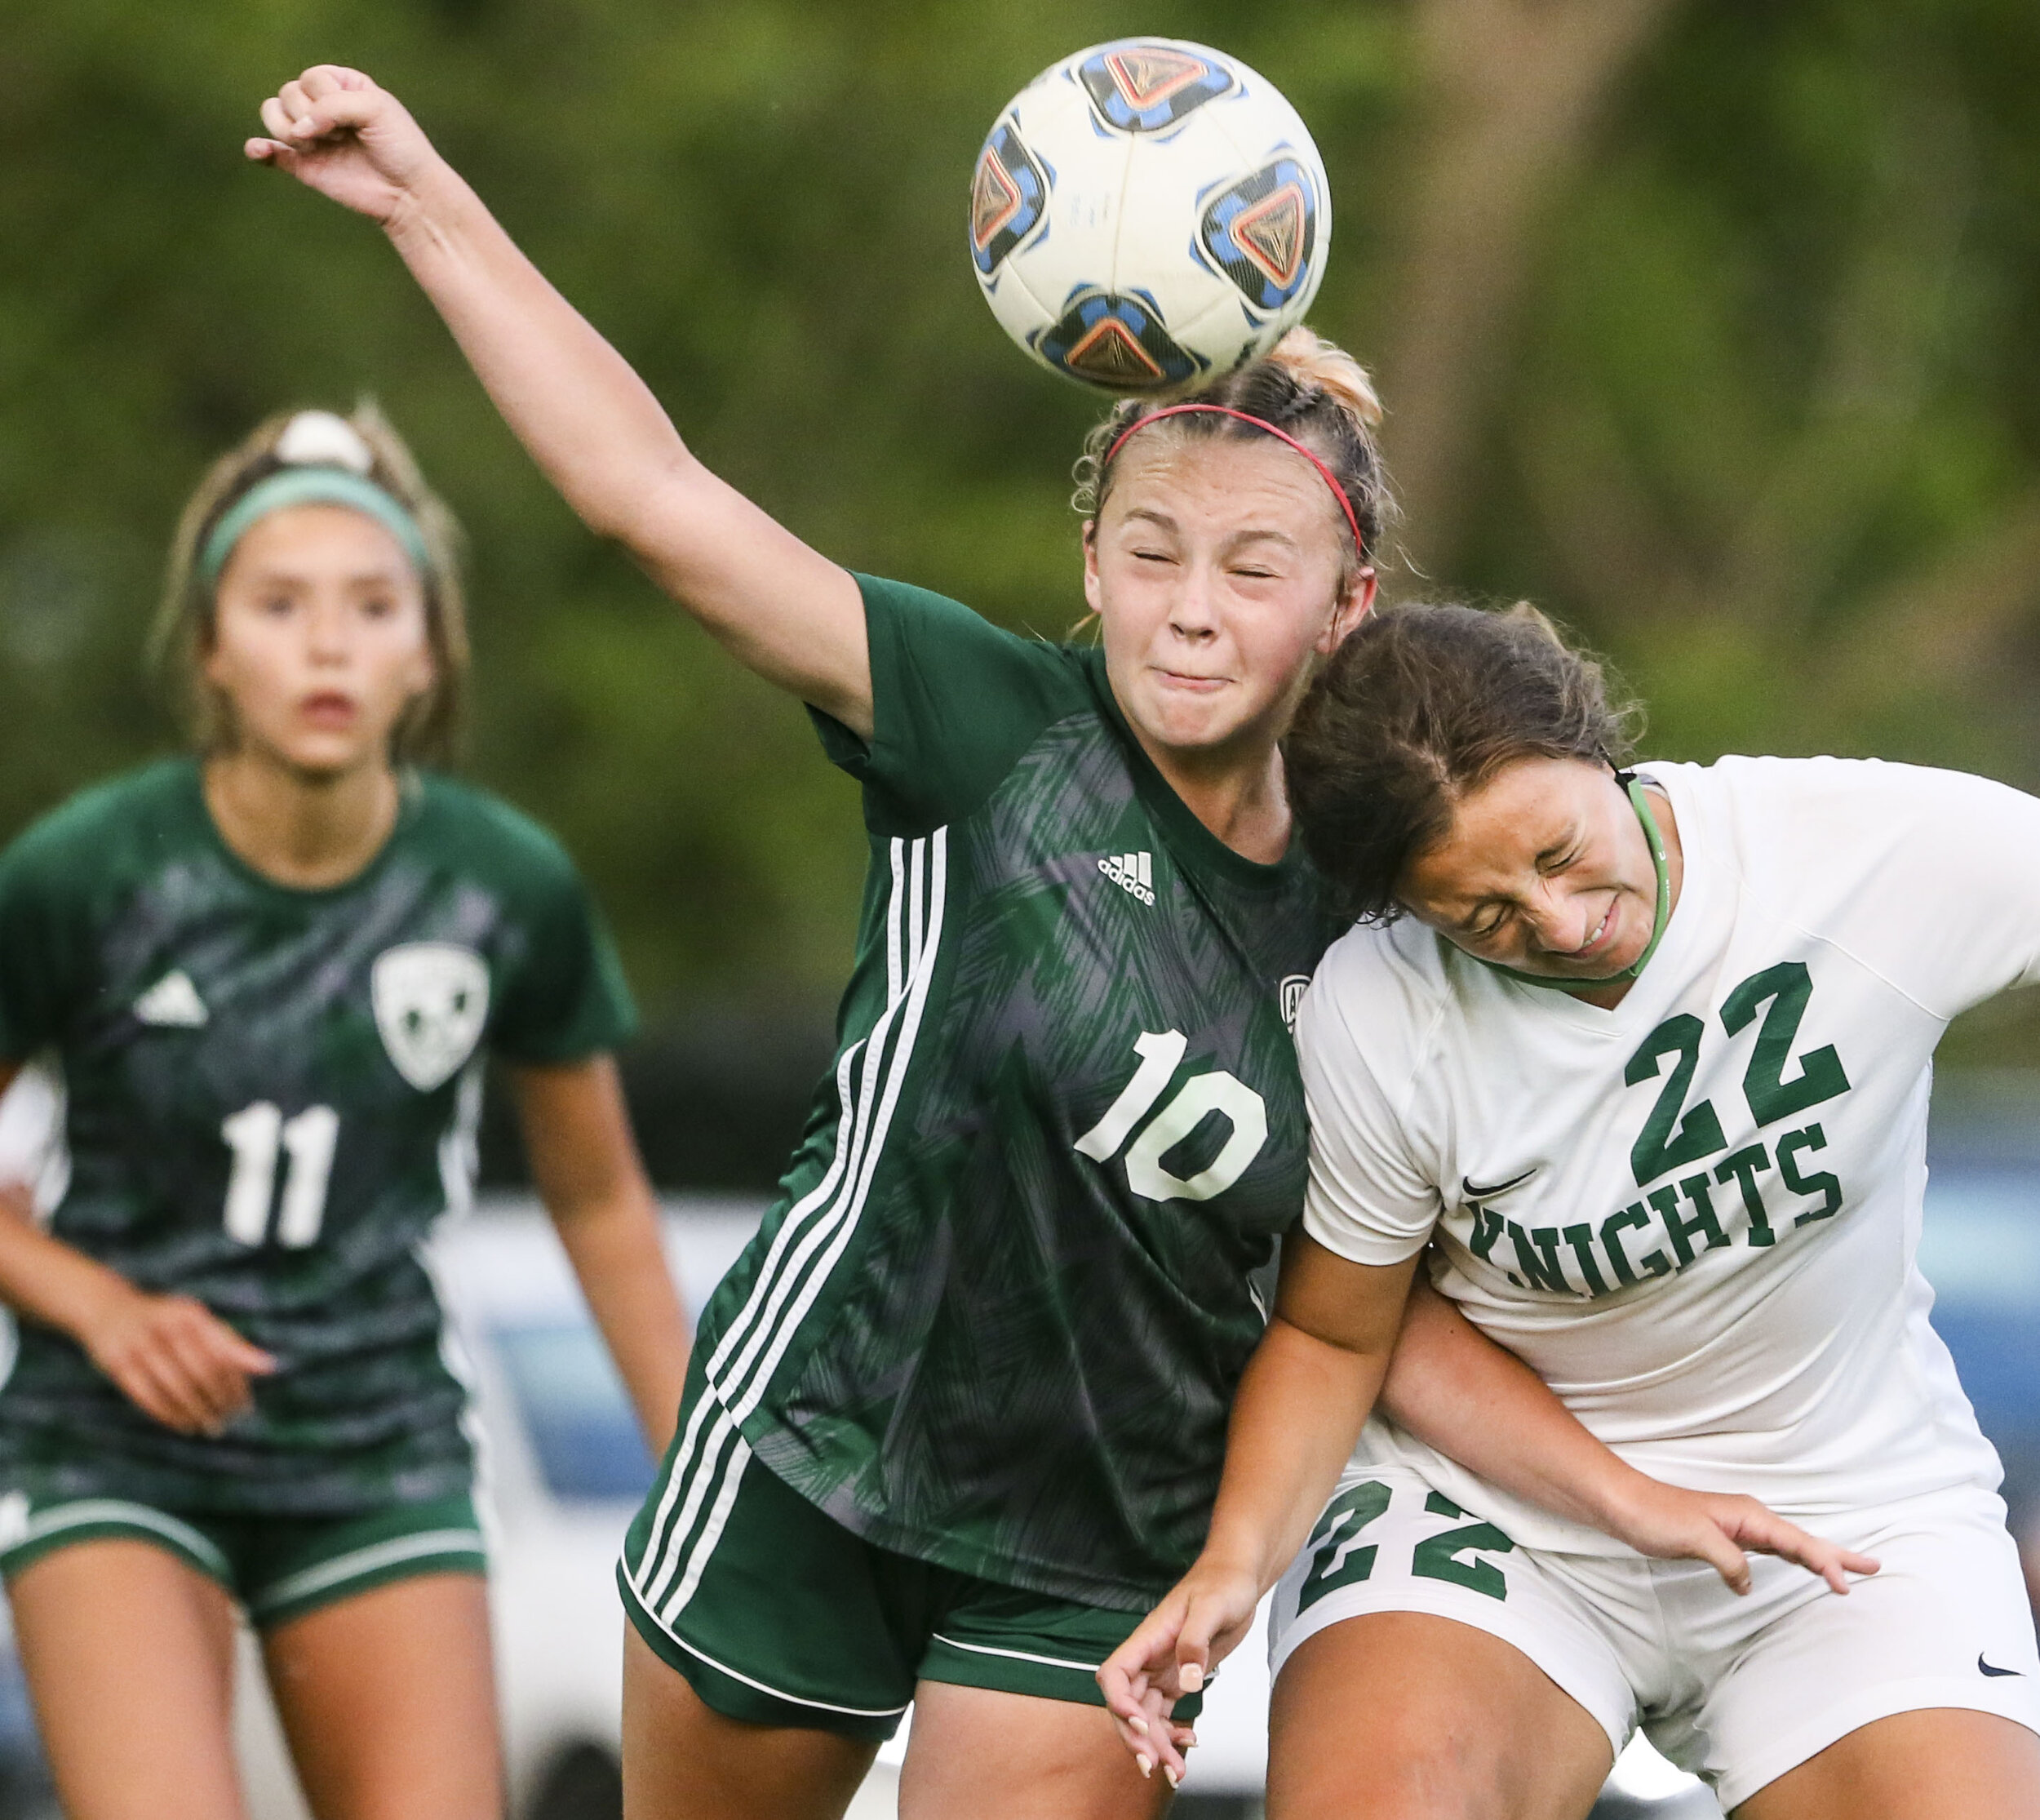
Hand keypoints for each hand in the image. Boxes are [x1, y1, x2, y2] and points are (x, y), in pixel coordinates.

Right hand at [79, 1284, 276, 1436]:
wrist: (107, 1309)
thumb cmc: (167, 1319)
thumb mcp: (197, 1321)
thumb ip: (230, 1343)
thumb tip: (269, 1367)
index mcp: (189, 1313)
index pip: (222, 1355)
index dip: (235, 1384)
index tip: (245, 1407)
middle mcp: (163, 1326)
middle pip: (200, 1372)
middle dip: (217, 1400)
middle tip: (228, 1421)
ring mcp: (137, 1344)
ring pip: (174, 1388)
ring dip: (195, 1412)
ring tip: (210, 1427)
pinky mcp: (116, 1364)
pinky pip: (146, 1396)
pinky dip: (168, 1414)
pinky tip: (183, 1424)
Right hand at [245, 66, 442, 225]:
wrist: (409, 194)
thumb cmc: (400, 147)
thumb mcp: (375, 109)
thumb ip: (333, 106)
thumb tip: (299, 129)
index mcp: (341, 85)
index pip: (311, 78)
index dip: (326, 98)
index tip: (355, 121)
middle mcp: (322, 107)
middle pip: (287, 93)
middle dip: (308, 116)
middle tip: (341, 138)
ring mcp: (310, 136)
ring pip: (272, 115)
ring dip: (288, 130)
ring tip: (316, 147)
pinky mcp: (303, 165)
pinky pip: (266, 151)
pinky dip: (258, 149)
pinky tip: (259, 151)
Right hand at [1096, 1556, 1259, 1788]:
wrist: (1238, 1578)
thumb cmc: (1222, 1583)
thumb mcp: (1212, 1608)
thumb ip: (1195, 1642)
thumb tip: (1188, 1682)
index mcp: (1148, 1638)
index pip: (1115, 1674)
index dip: (1119, 1702)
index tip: (1140, 1725)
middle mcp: (1149, 1657)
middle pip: (1126, 1704)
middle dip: (1136, 1738)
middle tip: (1155, 1766)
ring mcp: (1162, 1669)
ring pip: (1145, 1715)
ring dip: (1155, 1745)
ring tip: (1176, 1772)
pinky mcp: (1178, 1677)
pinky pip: (1163, 1713)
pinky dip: (1171, 1734)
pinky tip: (1188, 1745)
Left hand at [1604, 1473, 1878, 1594]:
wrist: (1625, 1505)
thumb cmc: (1657, 1516)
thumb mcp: (1696, 1539)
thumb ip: (1729, 1562)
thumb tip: (1747, 1584)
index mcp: (1749, 1516)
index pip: (1796, 1543)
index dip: (1823, 1563)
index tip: (1846, 1585)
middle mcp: (1749, 1519)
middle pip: (1803, 1539)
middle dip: (1837, 1554)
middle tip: (1875, 1566)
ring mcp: (1739, 1528)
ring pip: (1789, 1545)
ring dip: (1818, 1557)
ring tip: (1846, 1570)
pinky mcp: (1725, 1538)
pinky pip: (1769, 1550)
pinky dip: (1789, 1559)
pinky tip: (1795, 1567)